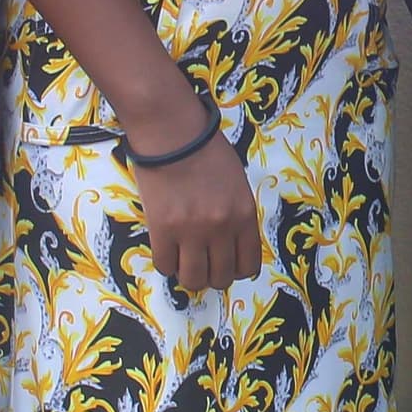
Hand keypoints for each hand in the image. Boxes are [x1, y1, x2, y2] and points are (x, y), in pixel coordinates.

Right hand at [130, 115, 263, 296]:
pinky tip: (166, 248)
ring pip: (194, 280)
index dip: (236, 270)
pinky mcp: (162, 229)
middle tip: (202, 262)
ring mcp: (191, 231)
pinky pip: (165, 266)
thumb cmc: (206, 150)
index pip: (249, 266)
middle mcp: (222, 228)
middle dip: (213, 275)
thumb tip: (229, 244)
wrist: (173, 132)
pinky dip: (166, 262)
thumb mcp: (237, 184)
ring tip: (183, 260)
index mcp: (244, 215)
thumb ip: (237, 215)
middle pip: (221, 278)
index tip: (226, 264)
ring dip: (189, 274)